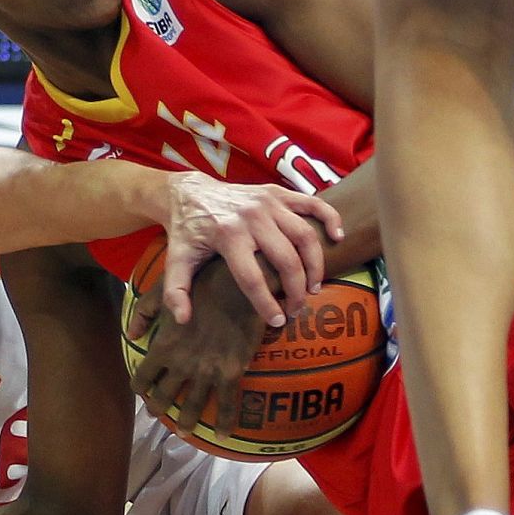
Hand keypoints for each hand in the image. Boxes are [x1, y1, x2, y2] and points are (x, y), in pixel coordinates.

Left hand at [128, 258, 264, 441]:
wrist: (239, 285)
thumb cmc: (201, 283)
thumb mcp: (163, 292)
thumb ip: (144, 313)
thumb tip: (132, 333)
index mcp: (162, 346)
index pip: (144, 375)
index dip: (140, 386)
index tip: (140, 392)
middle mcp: (181, 365)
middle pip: (165, 395)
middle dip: (158, 408)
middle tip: (156, 416)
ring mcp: (206, 372)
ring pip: (194, 406)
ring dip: (187, 422)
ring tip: (183, 434)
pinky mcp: (231, 373)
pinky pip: (227, 404)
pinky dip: (225, 422)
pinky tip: (223, 436)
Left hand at [155, 173, 340, 332]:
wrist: (189, 192)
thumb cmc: (186, 232)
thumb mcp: (175, 260)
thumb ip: (176, 291)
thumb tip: (183, 320)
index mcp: (227, 236)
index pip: (253, 278)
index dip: (267, 304)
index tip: (278, 321)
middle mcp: (251, 217)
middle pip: (285, 260)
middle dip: (296, 290)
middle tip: (297, 309)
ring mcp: (268, 203)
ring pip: (305, 235)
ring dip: (315, 264)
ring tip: (313, 288)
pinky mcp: (277, 193)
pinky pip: (313, 203)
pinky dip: (330, 218)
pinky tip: (337, 238)